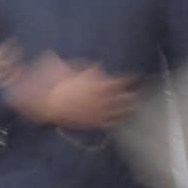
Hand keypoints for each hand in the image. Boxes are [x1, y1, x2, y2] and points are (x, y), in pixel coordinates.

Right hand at [9, 59, 137, 128]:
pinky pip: (109, 122)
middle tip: (140, 91)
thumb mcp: (71, 69)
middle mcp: (103, 99)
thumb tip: (97, 66)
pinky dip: (116, 120)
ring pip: (120, 111)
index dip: (132, 78)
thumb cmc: (58, 85)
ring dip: (129, 108)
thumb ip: (86, 69)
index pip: (122, 81)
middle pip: (126, 97)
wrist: (47, 105)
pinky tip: (121, 119)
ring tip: (134, 106)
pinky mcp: (92, 122)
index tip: (137, 75)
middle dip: (134, 94)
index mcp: (99, 84)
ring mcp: (98, 112)